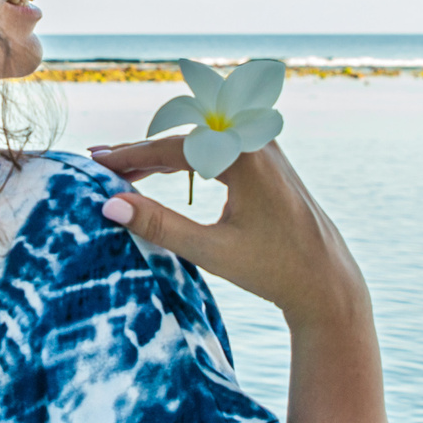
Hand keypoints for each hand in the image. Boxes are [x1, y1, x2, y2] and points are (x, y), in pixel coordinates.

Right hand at [88, 135, 369, 331]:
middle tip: (99, 162)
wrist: (327, 282)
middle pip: (185, 140)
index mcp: (245, 157)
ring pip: (200, 144)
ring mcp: (265, 152)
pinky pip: (216, 152)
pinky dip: (185, 162)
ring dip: (161, 156)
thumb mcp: (212, 250)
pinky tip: (162, 173)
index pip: (173, 149)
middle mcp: (257, 144)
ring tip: (122, 168)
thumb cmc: (274, 269)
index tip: (95, 161)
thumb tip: (111, 206)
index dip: (130, 155)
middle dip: (141, 152)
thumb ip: (160, 225)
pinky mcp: (268, 164)